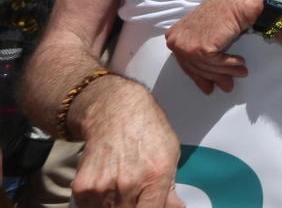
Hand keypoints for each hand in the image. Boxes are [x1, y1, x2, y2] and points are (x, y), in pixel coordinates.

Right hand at [70, 77, 184, 207]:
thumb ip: (170, 187)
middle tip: (134, 199)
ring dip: (116, 207)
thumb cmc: (147, 130)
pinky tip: (107, 188)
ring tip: (120, 190)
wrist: (114, 111)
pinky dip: (98, 204)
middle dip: (134, 207)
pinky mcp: (82, 188)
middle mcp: (128, 184)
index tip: (148, 206)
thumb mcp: (170, 153)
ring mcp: (103, 188)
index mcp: (155, 177)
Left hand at [163, 0, 261, 93]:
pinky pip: (217, 63)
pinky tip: (241, 62)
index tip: (209, 87)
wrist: (237, 0)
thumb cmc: (224, 11)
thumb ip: (199, 47)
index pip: (186, 63)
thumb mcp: (204, 30)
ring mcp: (185, 46)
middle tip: (227, 87)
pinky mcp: (199, 49)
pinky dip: (230, 64)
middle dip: (214, 78)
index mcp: (173, 36)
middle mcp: (174, 41)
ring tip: (242, 73)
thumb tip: (204, 70)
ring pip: (207, 67)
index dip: (199, 76)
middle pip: (196, 68)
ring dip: (227, 72)